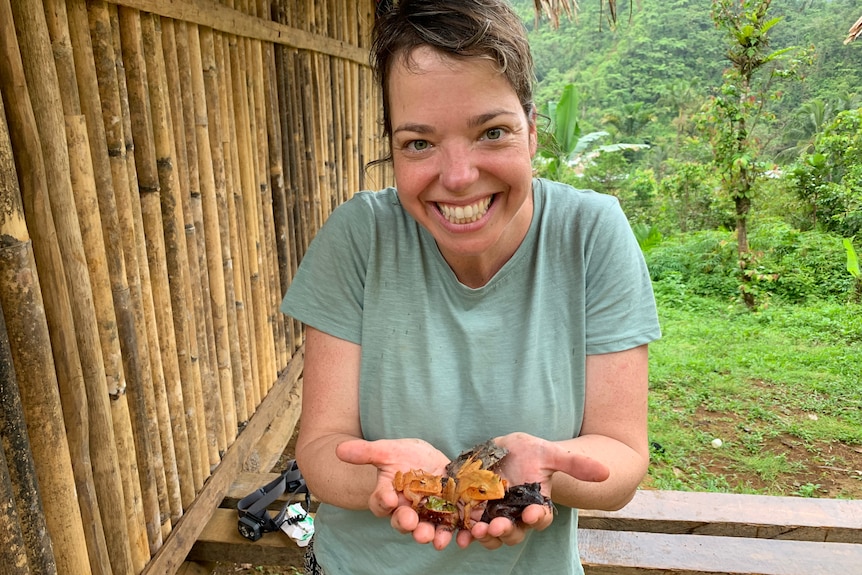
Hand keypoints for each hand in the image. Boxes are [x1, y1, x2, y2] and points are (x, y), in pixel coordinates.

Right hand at [336, 438, 454, 548]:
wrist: (427, 461)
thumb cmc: (403, 457)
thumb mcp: (387, 451)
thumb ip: (366, 452)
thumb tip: (339, 449)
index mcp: (388, 496)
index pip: (381, 503)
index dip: (383, 502)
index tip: (388, 498)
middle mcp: (406, 510)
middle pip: (404, 522)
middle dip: (408, 524)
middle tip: (412, 524)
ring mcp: (428, 514)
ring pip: (428, 529)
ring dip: (433, 536)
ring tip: (436, 540)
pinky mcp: (450, 514)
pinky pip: (454, 527)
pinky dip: (461, 534)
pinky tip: (466, 537)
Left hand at [457, 432, 608, 549]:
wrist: (503, 448)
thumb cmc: (530, 451)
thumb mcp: (550, 453)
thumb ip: (575, 464)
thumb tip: (606, 472)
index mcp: (537, 505)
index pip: (540, 518)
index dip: (536, 517)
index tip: (531, 512)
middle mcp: (516, 516)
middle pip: (514, 532)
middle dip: (506, 531)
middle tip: (497, 526)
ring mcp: (494, 515)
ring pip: (492, 534)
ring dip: (485, 536)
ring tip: (478, 530)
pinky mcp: (474, 511)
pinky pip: (470, 527)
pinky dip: (466, 533)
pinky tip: (461, 535)